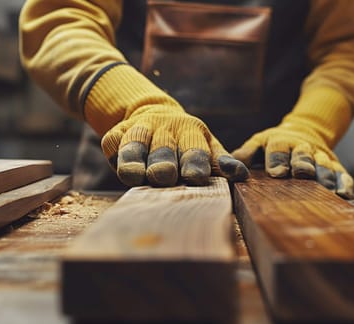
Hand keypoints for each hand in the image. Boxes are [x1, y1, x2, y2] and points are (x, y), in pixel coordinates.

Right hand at [100, 104, 248, 186]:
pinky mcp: (116, 134)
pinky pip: (113, 143)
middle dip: (164, 162)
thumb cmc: (187, 143)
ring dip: (136, 160)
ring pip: (135, 144)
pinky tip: (119, 168)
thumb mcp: (207, 147)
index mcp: (190, 129)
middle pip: (164, 147)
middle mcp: (164, 127)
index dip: (195, 162)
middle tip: (165, 176)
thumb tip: (241, 175)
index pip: (193, 147)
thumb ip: (221, 162)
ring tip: (135, 177)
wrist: (153, 116)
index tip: (197, 178)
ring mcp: (138, 128)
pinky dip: (115, 155)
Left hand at [232, 123, 353, 197]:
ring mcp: (320, 156)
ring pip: (324, 164)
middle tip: (303, 174)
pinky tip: (344, 193)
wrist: (306, 130)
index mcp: (281, 141)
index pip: (278, 148)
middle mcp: (302, 147)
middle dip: (303, 163)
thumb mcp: (259, 142)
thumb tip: (230, 167)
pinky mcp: (335, 165)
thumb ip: (246, 153)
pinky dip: (344, 182)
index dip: (277, 159)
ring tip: (328, 189)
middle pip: (303, 154)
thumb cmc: (275, 144)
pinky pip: (342, 173)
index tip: (276, 172)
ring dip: (326, 175)